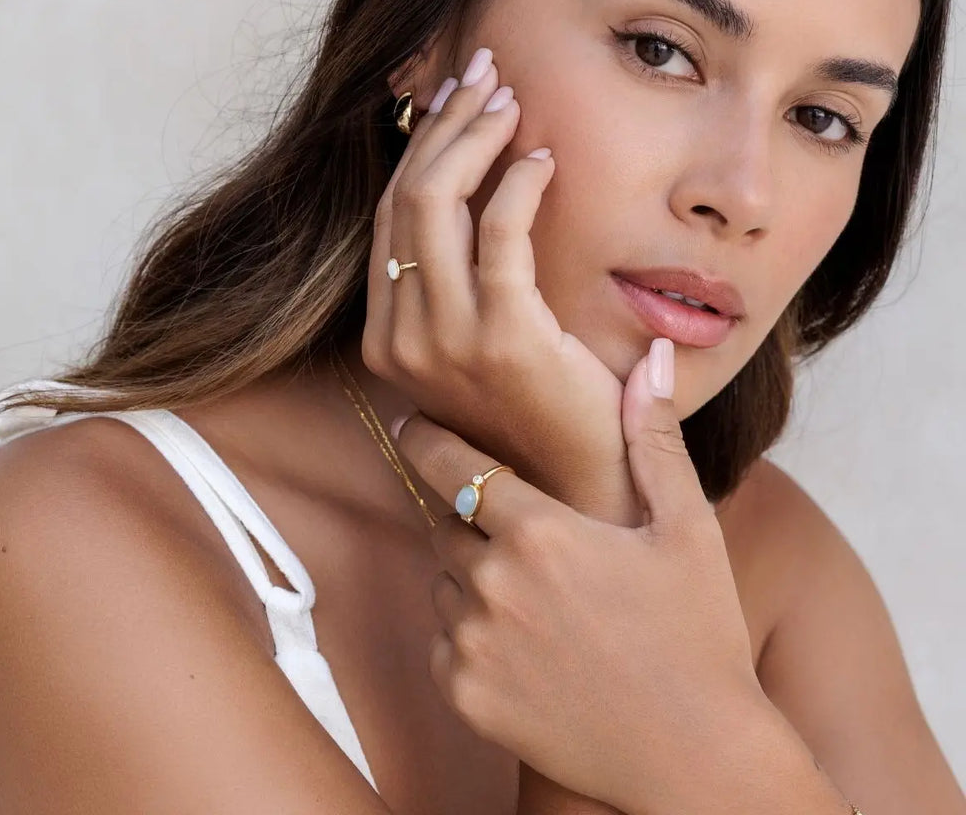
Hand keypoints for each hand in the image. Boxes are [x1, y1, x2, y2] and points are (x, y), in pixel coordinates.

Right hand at [363, 47, 641, 523]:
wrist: (575, 489)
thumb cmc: (534, 415)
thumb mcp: (478, 346)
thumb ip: (459, 284)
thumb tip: (472, 198)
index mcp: (389, 337)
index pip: (390, 218)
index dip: (420, 150)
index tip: (454, 102)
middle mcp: (401, 335)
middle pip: (405, 197)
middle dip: (444, 124)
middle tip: (483, 75)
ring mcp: (444, 339)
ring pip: (436, 201)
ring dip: (473, 136)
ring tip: (508, 97)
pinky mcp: (502, 336)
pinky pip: (501, 231)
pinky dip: (519, 183)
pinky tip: (545, 158)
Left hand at [391, 338, 768, 814]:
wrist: (697, 758)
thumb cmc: (697, 633)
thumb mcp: (687, 527)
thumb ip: (653, 437)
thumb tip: (652, 354)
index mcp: (541, 530)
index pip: (453, 461)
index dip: (429, 437)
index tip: (414, 424)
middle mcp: (494, 582)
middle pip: (447, 522)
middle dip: (472, 518)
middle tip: (525, 537)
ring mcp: (474, 643)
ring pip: (443, 580)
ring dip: (470, 576)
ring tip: (538, 599)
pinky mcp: (465, 694)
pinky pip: (442, 640)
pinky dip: (468, 634)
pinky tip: (527, 647)